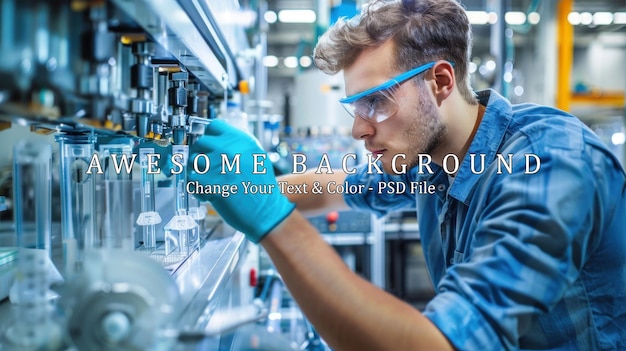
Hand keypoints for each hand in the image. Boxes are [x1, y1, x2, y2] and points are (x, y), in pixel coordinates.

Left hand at [187, 120, 294, 242]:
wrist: (266, 212)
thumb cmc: (262, 188)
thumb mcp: (257, 157)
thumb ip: (238, 146)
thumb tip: (218, 141)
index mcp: (242, 140)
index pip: (214, 126)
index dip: (209, 138)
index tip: (209, 147)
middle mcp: (229, 148)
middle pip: (200, 143)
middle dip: (200, 156)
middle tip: (206, 169)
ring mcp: (218, 164)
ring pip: (193, 161)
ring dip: (197, 173)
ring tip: (209, 184)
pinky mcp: (210, 182)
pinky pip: (192, 180)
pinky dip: (197, 189)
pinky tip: (209, 195)